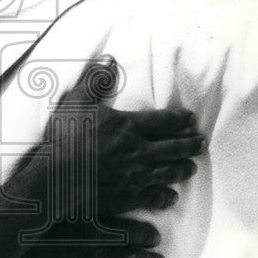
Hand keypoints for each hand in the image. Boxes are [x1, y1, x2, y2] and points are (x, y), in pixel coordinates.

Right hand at [46, 58, 204, 217]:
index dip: (180, 119)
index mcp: (129, 126)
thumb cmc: (64, 137)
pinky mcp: (128, 197)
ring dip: (183, 169)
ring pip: (168, 172)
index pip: (164, 121)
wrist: (56, 177)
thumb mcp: (76, 101)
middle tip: (201, 143)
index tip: (191, 119)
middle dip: (190, 144)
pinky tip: (171, 197)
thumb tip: (109, 59)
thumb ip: (95, 81)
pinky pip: (153, 197)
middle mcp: (139, 151)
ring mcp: (135, 176)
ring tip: (192, 167)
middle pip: (173, 147)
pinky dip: (165, 197)